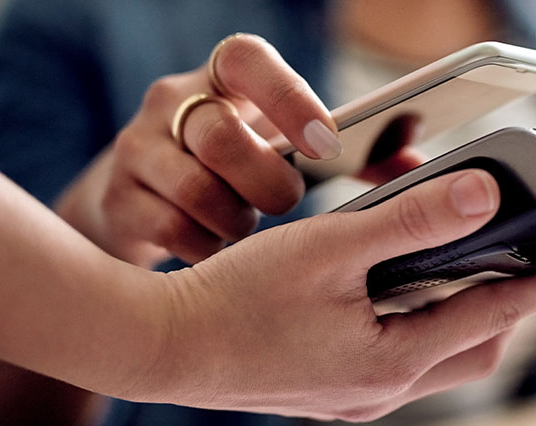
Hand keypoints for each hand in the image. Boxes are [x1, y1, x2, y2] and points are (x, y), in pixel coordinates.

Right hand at [55, 33, 341, 267]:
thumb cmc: (242, 172)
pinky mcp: (119, 199)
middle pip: (219, 135)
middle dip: (266, 183)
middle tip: (286, 204)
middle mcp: (173, 105)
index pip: (247, 60)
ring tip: (247, 231)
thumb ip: (359, 154)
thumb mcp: (289, 148)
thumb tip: (416, 158)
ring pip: (195, 189)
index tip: (326, 144)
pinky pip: (172, 230)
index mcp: (225, 81)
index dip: (287, 97)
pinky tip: (218, 255)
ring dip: (236, 222)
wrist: (148, 201)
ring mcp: (139, 150)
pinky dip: (207, 250)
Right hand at [132, 170, 535, 419]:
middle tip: (516, 267)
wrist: (165, 347)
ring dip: (457, 320)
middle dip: (504, 310)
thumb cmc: (234, 303)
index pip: (491, 318)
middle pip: (472, 351)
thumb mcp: (331, 249)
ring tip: (460, 275)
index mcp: (391, 362)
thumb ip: (411, 222)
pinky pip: (399, 364)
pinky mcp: (333, 390)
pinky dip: (416, 330)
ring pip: (436, 361)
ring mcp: (355, 397)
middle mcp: (381, 390)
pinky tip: (396, 300)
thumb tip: (482, 199)